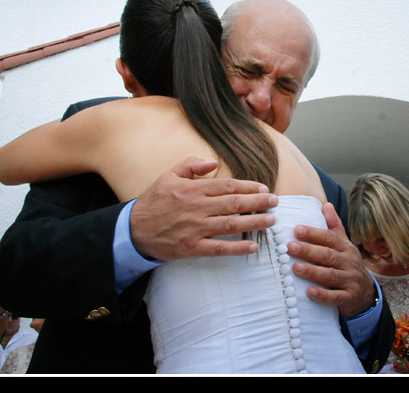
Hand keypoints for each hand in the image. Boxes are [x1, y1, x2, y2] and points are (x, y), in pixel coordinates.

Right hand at [129, 158, 277, 260]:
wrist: (133, 230)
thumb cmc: (153, 201)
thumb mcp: (168, 176)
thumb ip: (191, 165)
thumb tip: (213, 161)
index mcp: (192, 189)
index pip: (227, 186)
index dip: (248, 186)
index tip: (263, 188)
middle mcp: (196, 208)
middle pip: (233, 203)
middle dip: (258, 202)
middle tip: (275, 202)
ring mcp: (195, 229)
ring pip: (230, 224)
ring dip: (253, 222)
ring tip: (271, 221)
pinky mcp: (191, 247)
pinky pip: (218, 248)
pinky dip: (236, 248)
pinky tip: (253, 247)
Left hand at [286, 203, 375, 316]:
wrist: (366, 293)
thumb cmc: (348, 265)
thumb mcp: (344, 245)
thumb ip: (334, 226)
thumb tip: (325, 204)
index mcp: (346, 248)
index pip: (329, 238)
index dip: (313, 233)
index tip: (296, 229)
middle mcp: (349, 262)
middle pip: (328, 255)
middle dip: (308, 250)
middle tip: (290, 247)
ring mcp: (350, 280)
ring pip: (330, 275)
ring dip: (312, 271)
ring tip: (295, 267)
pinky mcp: (349, 298)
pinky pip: (335, 297)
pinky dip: (322, 295)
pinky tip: (309, 292)